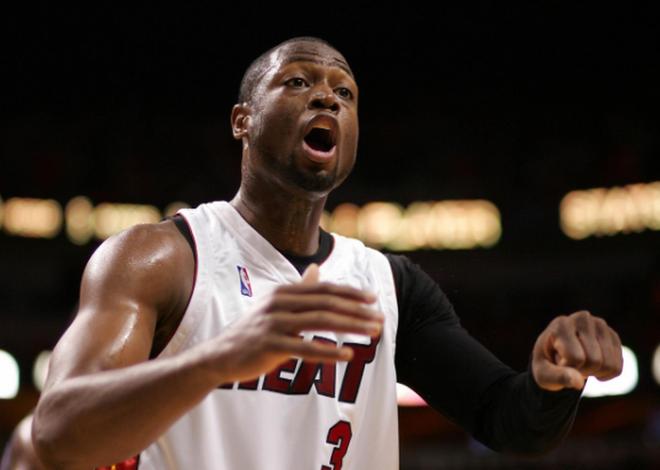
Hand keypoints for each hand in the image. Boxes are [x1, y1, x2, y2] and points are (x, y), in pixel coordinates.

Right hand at [208, 264, 383, 383]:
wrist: (221, 355)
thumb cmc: (253, 331)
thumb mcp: (276, 305)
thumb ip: (299, 289)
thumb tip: (316, 269)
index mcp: (284, 292)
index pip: (324, 289)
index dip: (350, 292)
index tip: (373, 298)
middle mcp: (279, 303)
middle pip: (326, 304)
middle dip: (357, 311)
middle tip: (380, 319)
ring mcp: (274, 323)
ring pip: (320, 322)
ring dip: (350, 327)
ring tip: (372, 334)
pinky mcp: (269, 345)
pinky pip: (304, 348)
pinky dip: (327, 351)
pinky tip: (346, 355)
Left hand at [532, 310, 622, 390]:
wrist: (555, 353)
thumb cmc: (547, 364)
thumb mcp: (544, 373)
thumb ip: (558, 377)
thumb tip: (578, 383)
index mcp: (561, 324)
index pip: (576, 357)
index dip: (568, 368)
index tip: (557, 361)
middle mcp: (583, 319)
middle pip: (595, 361)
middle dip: (582, 370)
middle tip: (569, 363)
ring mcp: (600, 325)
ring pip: (610, 365)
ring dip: (594, 372)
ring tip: (580, 362)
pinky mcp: (612, 335)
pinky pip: (618, 367)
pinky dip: (605, 374)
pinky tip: (592, 365)